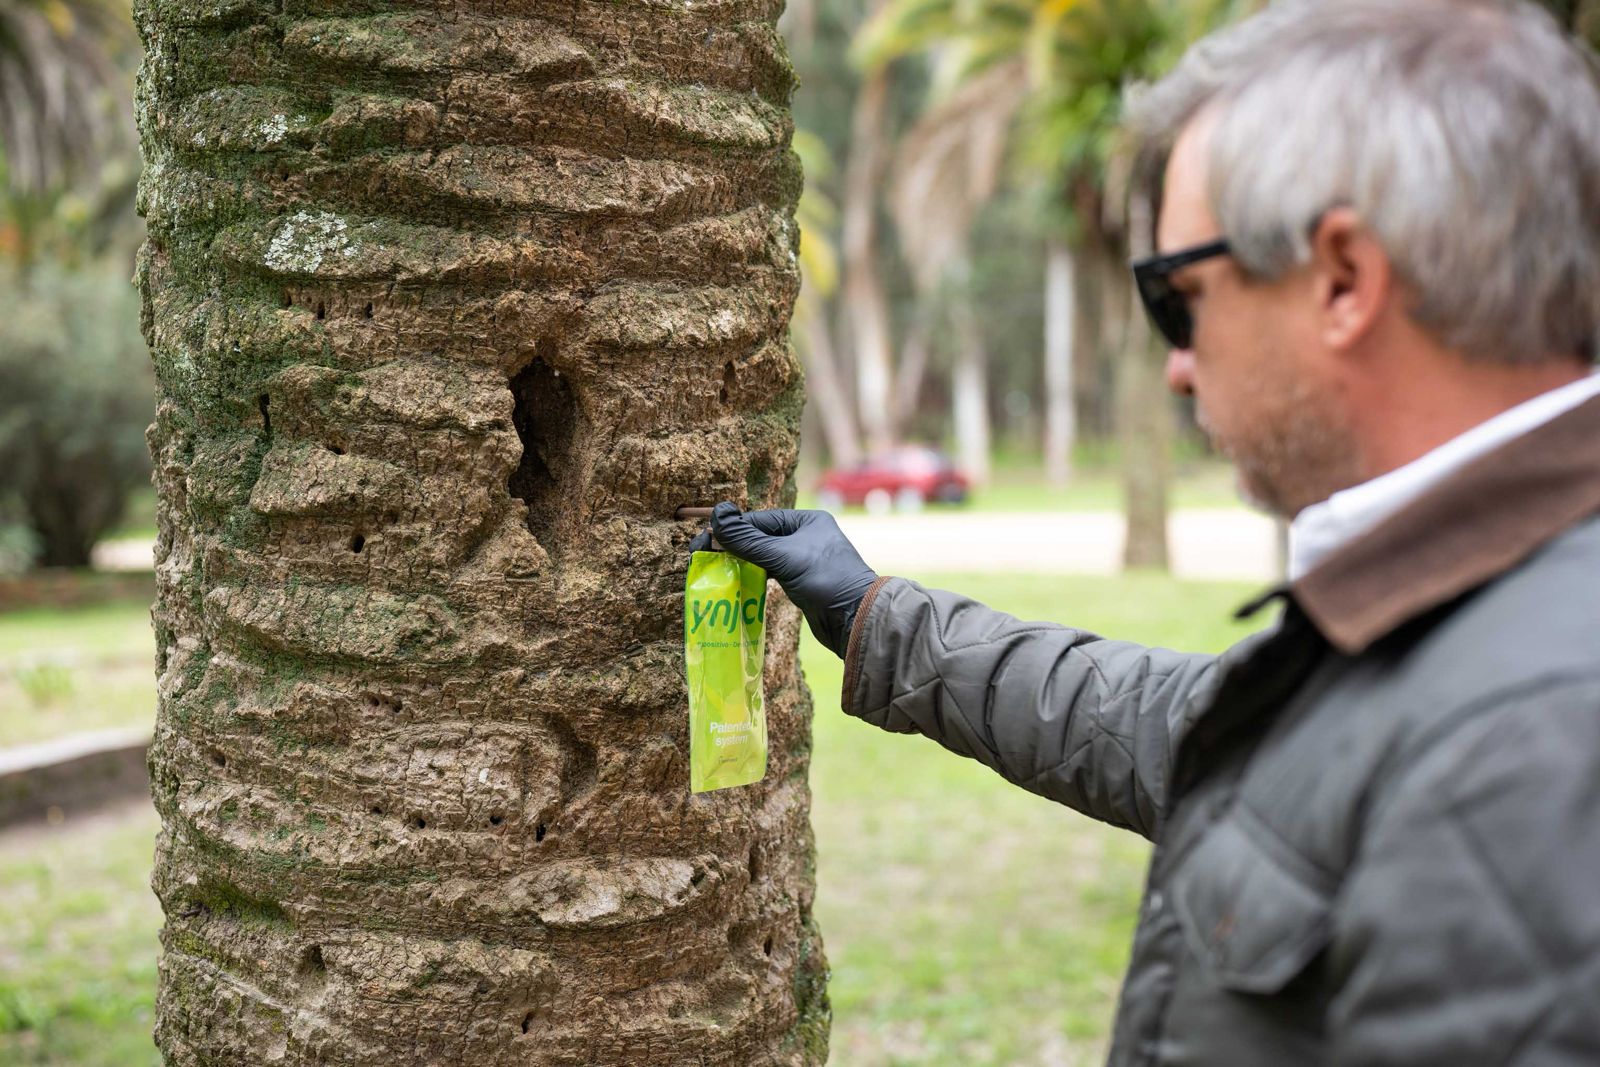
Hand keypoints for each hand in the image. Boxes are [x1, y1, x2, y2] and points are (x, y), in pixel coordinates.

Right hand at [688, 502, 878, 657]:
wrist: (856, 621)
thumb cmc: (826, 581)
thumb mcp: (784, 558)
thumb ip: (748, 540)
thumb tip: (718, 514)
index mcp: (806, 521)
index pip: (759, 520)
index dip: (730, 530)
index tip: (703, 542)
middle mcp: (806, 536)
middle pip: (759, 536)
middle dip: (732, 546)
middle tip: (701, 556)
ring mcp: (804, 559)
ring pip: (763, 555)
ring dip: (740, 562)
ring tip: (713, 569)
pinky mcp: (801, 582)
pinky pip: (770, 573)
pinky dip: (753, 575)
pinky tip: (736, 581)